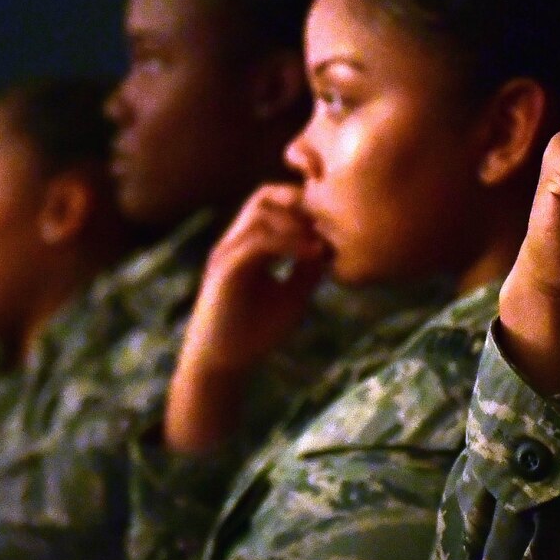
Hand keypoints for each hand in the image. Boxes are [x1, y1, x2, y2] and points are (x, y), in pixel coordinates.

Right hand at [164, 184, 329, 452]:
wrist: (223, 364)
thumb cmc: (255, 332)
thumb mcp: (294, 294)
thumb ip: (310, 268)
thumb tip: (336, 246)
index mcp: (250, 244)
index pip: (275, 203)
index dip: (304, 202)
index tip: (336, 220)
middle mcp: (236, 241)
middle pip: (266, 196)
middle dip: (301, 202)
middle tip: (331, 224)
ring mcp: (228, 252)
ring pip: (261, 212)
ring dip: (297, 221)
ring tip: (323, 241)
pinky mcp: (226, 269)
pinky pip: (257, 240)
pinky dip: (288, 242)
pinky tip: (312, 254)